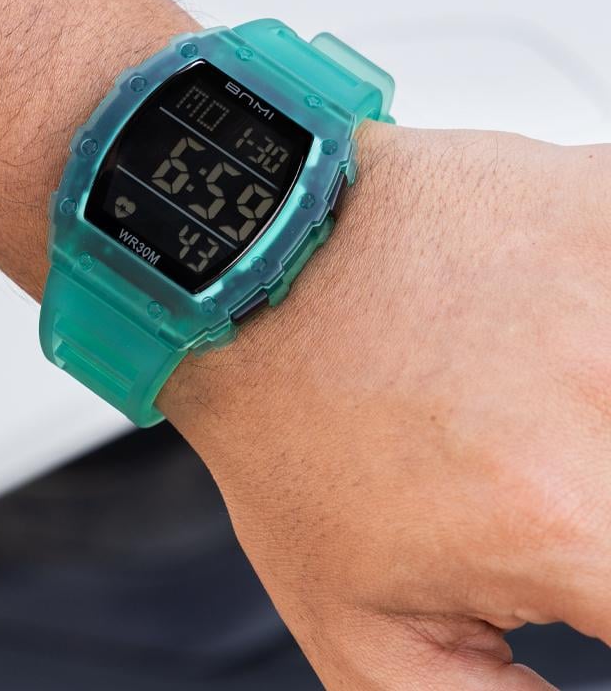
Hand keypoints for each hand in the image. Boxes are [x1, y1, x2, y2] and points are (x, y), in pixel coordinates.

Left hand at [162, 123, 610, 689]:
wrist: (248, 275)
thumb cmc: (289, 424)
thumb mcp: (358, 623)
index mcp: (562, 519)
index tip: (581, 566)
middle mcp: (604, 392)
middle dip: (594, 495)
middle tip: (532, 471)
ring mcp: (609, 282)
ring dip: (593, 397)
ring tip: (527, 402)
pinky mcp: (597, 201)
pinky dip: (604, 300)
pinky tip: (561, 324)